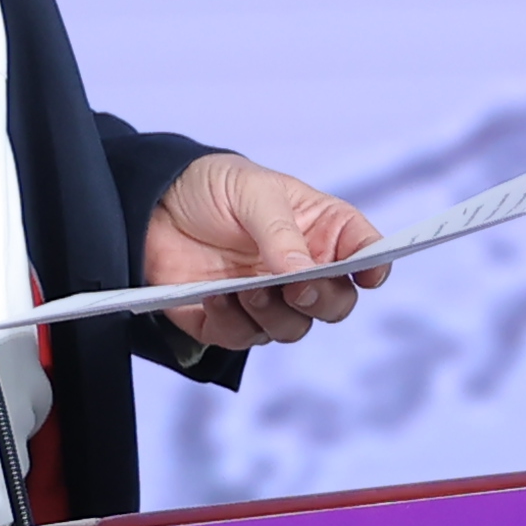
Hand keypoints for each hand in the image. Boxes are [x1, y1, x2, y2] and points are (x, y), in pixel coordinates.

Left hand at [145, 152, 387, 353]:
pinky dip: (232, 323)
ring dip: (274, 314)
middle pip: (335, 304)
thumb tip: (304, 273)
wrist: (150, 204)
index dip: (375, 265)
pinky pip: (244, 338)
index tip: (369, 274)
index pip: (364, 252)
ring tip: (245, 289)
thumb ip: (281, 233)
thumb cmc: (212, 186)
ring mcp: (268, 299)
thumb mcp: (252, 191)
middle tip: (296, 286)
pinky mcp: (229, 321)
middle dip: (321, 300)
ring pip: (293, 329)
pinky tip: (214, 298)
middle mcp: (301, 270)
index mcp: (320, 230)